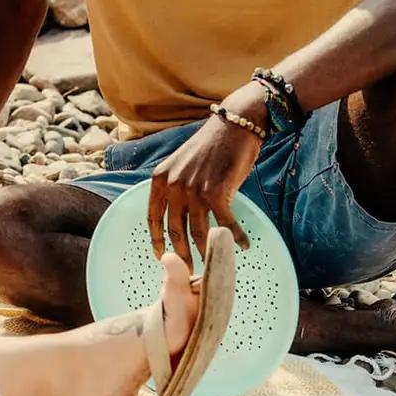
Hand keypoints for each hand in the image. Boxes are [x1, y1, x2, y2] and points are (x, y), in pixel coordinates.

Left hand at [147, 113, 258, 261]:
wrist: (234, 126)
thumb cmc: (211, 146)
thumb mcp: (182, 164)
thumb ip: (176, 185)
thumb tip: (179, 212)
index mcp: (160, 178)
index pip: (152, 216)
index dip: (156, 239)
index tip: (160, 255)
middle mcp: (173, 185)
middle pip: (175, 229)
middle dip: (182, 252)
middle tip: (189, 269)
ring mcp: (193, 189)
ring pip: (198, 231)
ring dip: (207, 250)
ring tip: (214, 262)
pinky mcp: (216, 192)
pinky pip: (224, 224)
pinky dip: (235, 237)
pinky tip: (244, 245)